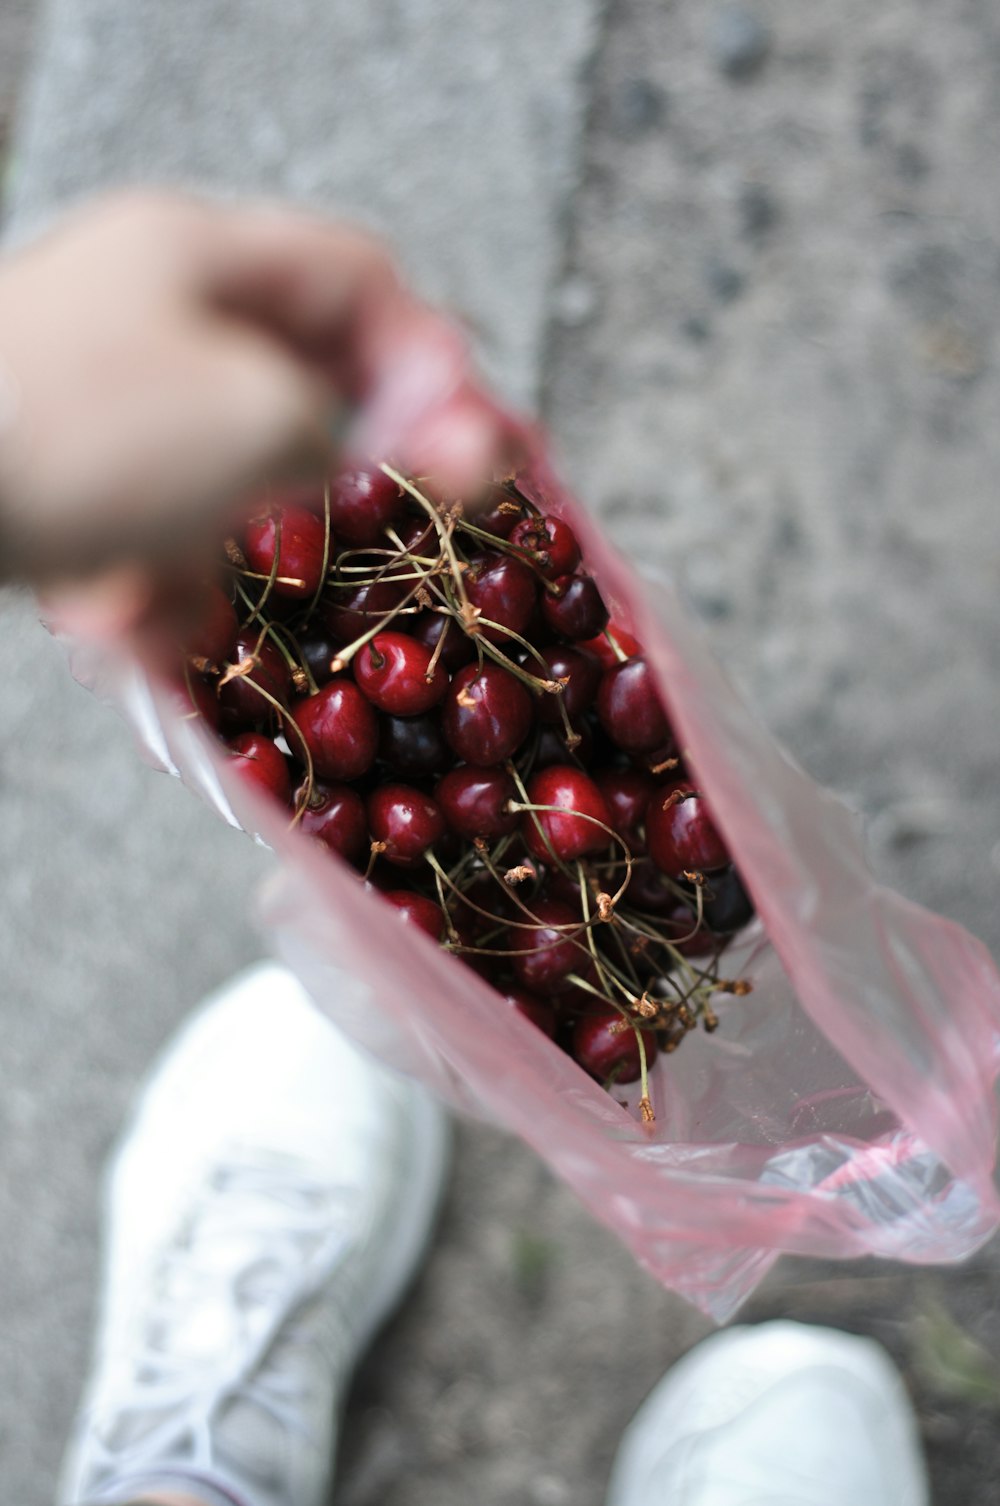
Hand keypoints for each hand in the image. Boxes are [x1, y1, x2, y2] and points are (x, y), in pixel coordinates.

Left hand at [0, 192, 520, 601]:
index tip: (465, 440)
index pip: (356, 277)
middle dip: (334, 468)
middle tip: (376, 527)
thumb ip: (366, 428)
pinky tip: (123, 624)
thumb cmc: (77, 433)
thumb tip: (450, 439)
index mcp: (199, 259)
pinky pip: (143, 524)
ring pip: (217, 474)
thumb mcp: (256, 419)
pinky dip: (149, 582)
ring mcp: (100, 395)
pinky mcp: (58, 473)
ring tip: (193, 597)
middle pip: (295, 378)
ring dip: (227, 549)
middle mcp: (151, 314)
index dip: (428, 356)